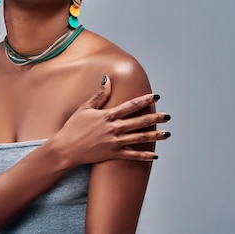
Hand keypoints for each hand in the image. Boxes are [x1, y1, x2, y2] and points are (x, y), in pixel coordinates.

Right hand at [52, 74, 169, 165]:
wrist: (66, 148)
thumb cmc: (73, 127)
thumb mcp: (85, 108)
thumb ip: (99, 95)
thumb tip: (108, 79)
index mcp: (108, 115)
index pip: (131, 105)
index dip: (144, 100)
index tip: (156, 96)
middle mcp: (114, 128)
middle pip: (139, 122)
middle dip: (155, 118)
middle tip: (168, 116)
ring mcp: (115, 142)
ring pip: (139, 138)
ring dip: (155, 136)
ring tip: (167, 133)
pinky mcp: (113, 154)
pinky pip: (132, 155)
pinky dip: (144, 156)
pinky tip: (155, 155)